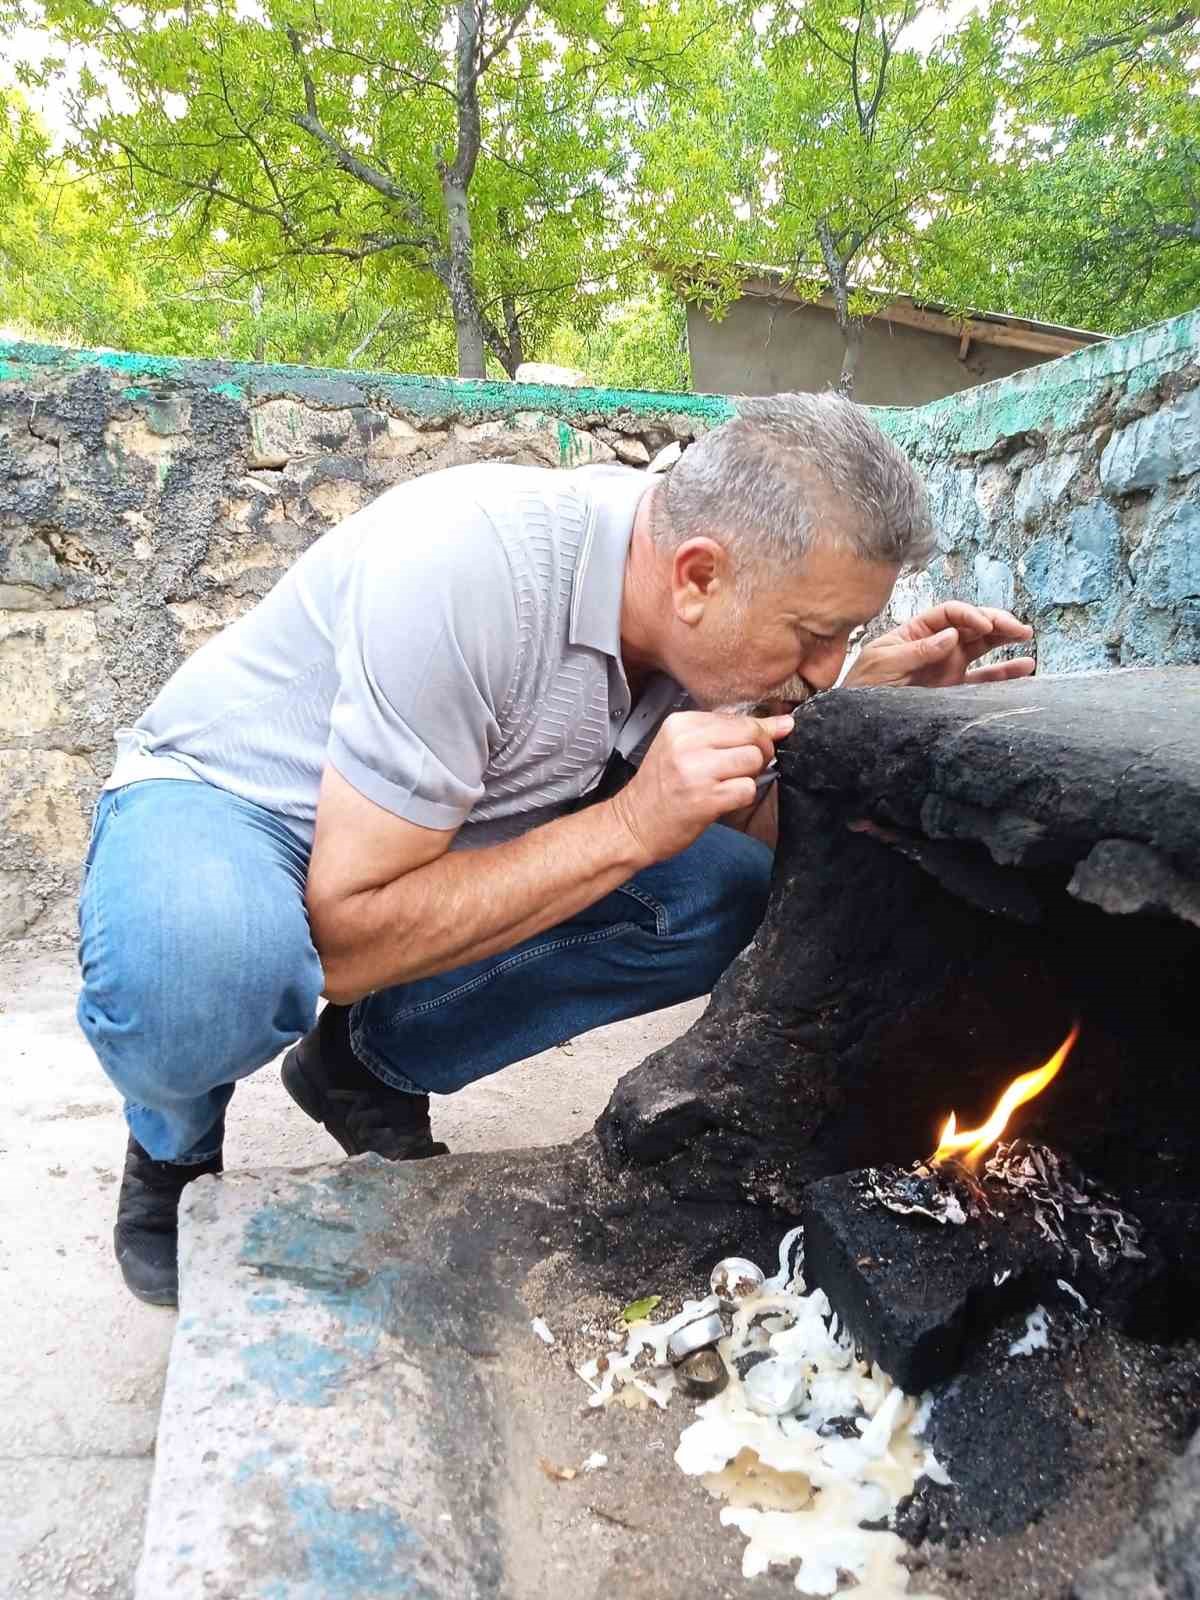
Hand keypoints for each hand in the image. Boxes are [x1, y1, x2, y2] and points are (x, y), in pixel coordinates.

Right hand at [609, 709, 793, 862]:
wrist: (634, 823)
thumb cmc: (662, 787)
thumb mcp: (685, 748)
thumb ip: (730, 733)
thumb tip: (784, 724)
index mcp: (681, 724)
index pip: (741, 719)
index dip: (756, 736)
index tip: (753, 748)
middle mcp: (687, 743)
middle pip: (752, 736)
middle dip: (759, 754)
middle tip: (740, 770)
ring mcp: (696, 770)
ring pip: (753, 761)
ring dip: (749, 777)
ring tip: (726, 784)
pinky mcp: (705, 798)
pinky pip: (747, 790)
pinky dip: (741, 797)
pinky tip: (721, 800)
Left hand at [843, 602, 1034, 689]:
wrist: (859, 717)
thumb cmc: (863, 686)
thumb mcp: (883, 663)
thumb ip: (917, 650)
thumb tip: (951, 635)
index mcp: (917, 632)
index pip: (950, 614)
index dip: (969, 615)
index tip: (983, 625)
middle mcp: (937, 645)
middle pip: (972, 625)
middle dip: (995, 621)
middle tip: (1017, 627)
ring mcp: (948, 666)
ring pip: (983, 646)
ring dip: (1005, 638)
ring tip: (1025, 635)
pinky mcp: (955, 689)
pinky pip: (984, 679)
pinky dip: (1005, 673)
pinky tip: (1025, 667)